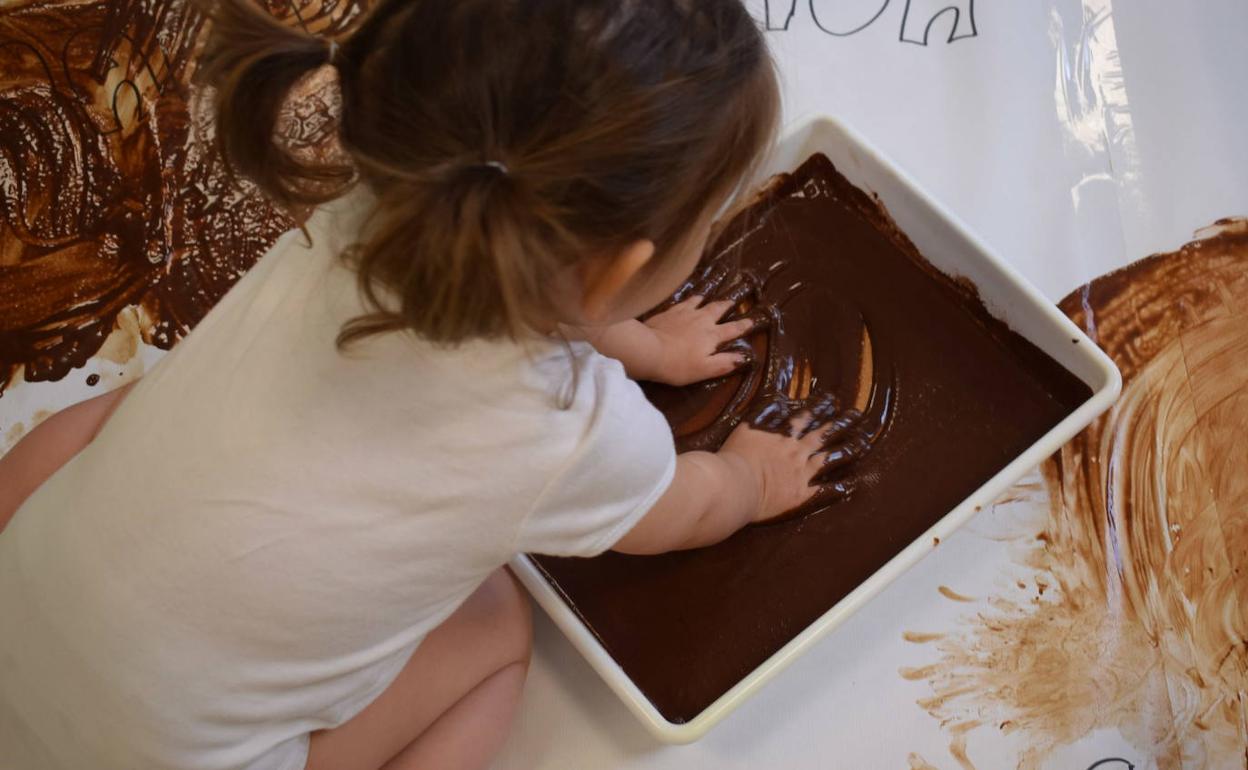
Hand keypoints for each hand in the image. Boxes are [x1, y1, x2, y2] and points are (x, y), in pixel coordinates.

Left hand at [643, 295, 754, 385]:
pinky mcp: (670, 310)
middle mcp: (702, 320)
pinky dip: (691, 298)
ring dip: (708, 300)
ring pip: (701, 302)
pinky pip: (685, 301)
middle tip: (732, 301)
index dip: (744, 325)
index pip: (732, 329)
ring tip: (710, 297)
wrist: (649, 349)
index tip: (751, 320)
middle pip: (718, 309)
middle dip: (727, 305)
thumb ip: (724, 362)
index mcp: (712, 335)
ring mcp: (685, 312)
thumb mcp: (705, 369)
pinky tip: (690, 298)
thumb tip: (743, 357)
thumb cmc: (678, 364)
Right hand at [718, 409, 863, 522]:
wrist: (735, 484)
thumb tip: (779, 397)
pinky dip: (840, 488)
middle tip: (857, 415)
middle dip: (842, 423)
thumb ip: (763, 412)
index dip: (820, 407)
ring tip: (864, 442)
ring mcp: (802, 474)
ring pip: (831, 458)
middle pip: (823, 434)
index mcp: (782, 436)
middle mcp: (796, 452)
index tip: (833, 400)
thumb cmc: (734, 456)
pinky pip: (826, 491)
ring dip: (849, 449)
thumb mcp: (745, 427)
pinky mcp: (802, 496)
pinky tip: (853, 484)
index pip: (805, 417)